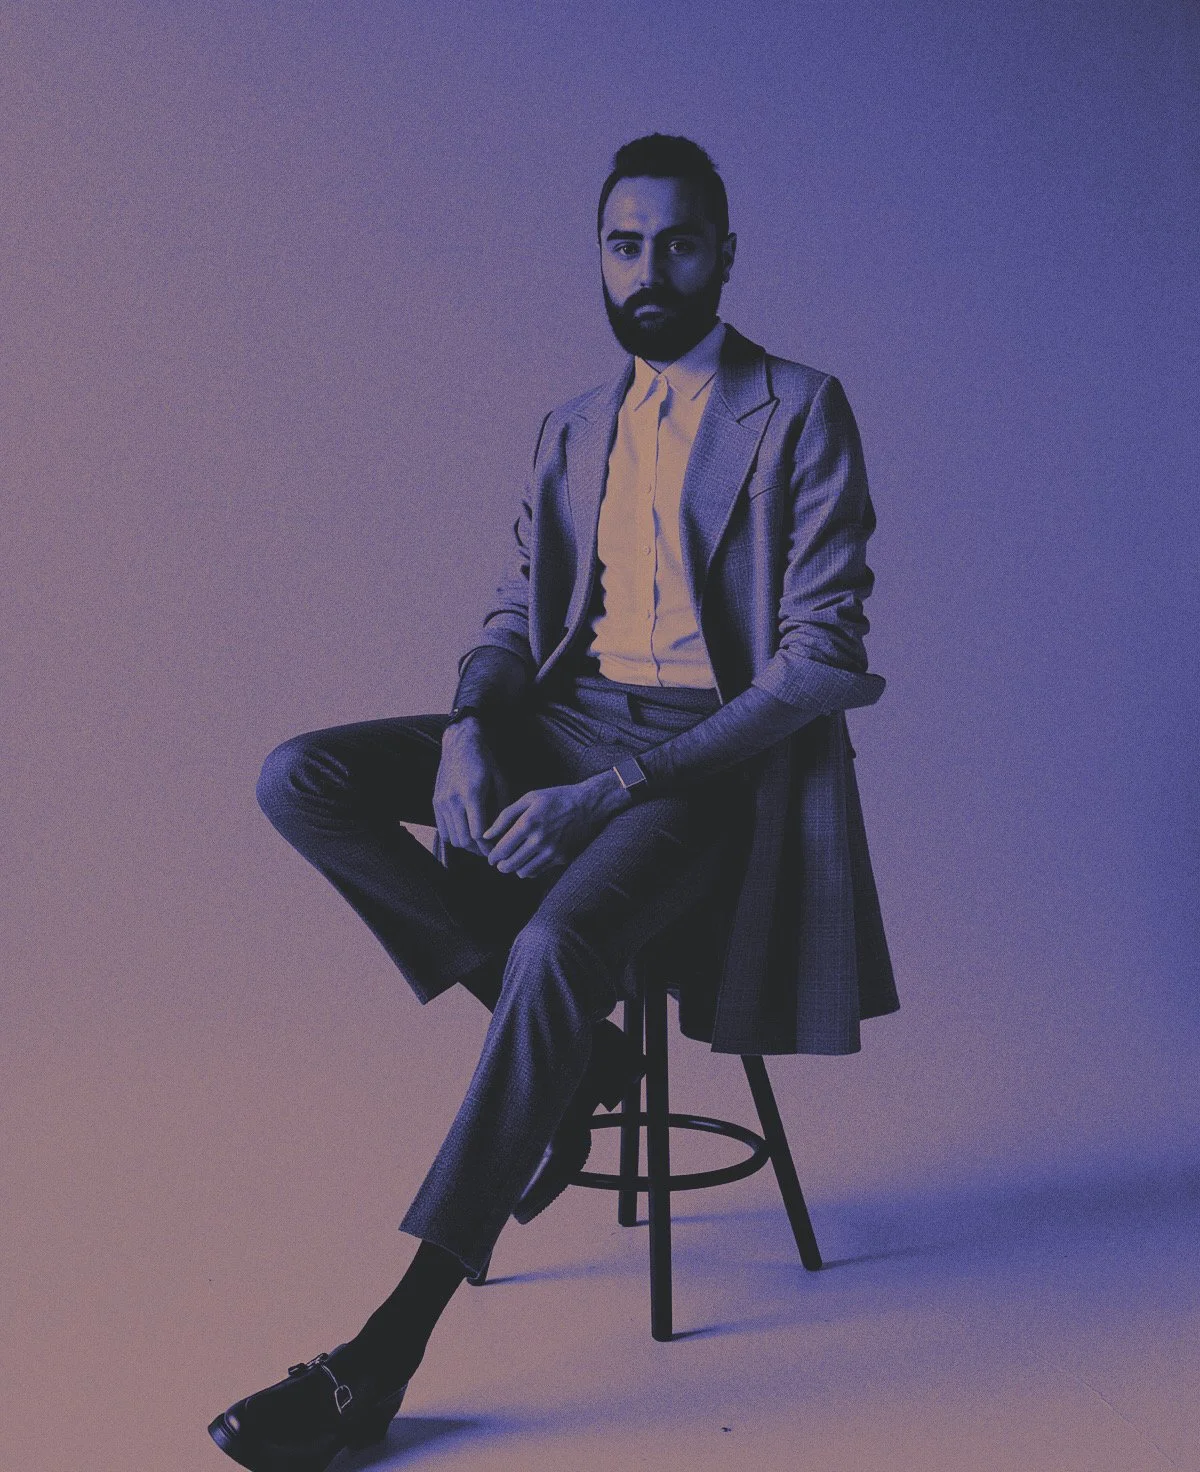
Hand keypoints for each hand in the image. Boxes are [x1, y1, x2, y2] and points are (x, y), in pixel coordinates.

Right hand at [433, 718, 509, 858]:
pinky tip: (467, 834)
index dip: (488, 846)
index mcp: (472, 794)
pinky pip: (443, 831)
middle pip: (464, 840)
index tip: (498, 849)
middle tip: (491, 851)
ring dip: (466, 846)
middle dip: (478, 850)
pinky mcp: (436, 802)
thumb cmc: (486, 761)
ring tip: (480, 845)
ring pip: (452, 838)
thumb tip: (500, 834)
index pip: (478, 834)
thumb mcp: (500, 782)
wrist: (461, 744)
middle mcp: (453, 800)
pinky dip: (455, 837)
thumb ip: (500, 809)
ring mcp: (441, 801)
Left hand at [484, 770, 630, 878]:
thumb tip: (486, 835)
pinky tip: (530, 860)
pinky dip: (530, 869)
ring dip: (515, 869)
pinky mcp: (562, 858)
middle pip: (510, 865)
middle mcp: (539, 840)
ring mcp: (552, 852)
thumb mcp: (529, 798)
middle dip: (501, 866)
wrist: (590, 804)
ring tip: (515, 861)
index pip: (502, 850)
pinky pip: (539, 871)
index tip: (490, 857)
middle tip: (499, 862)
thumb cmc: (556, 798)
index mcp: (528, 823)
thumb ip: (505, 816)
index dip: (492, 857)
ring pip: (523, 872)